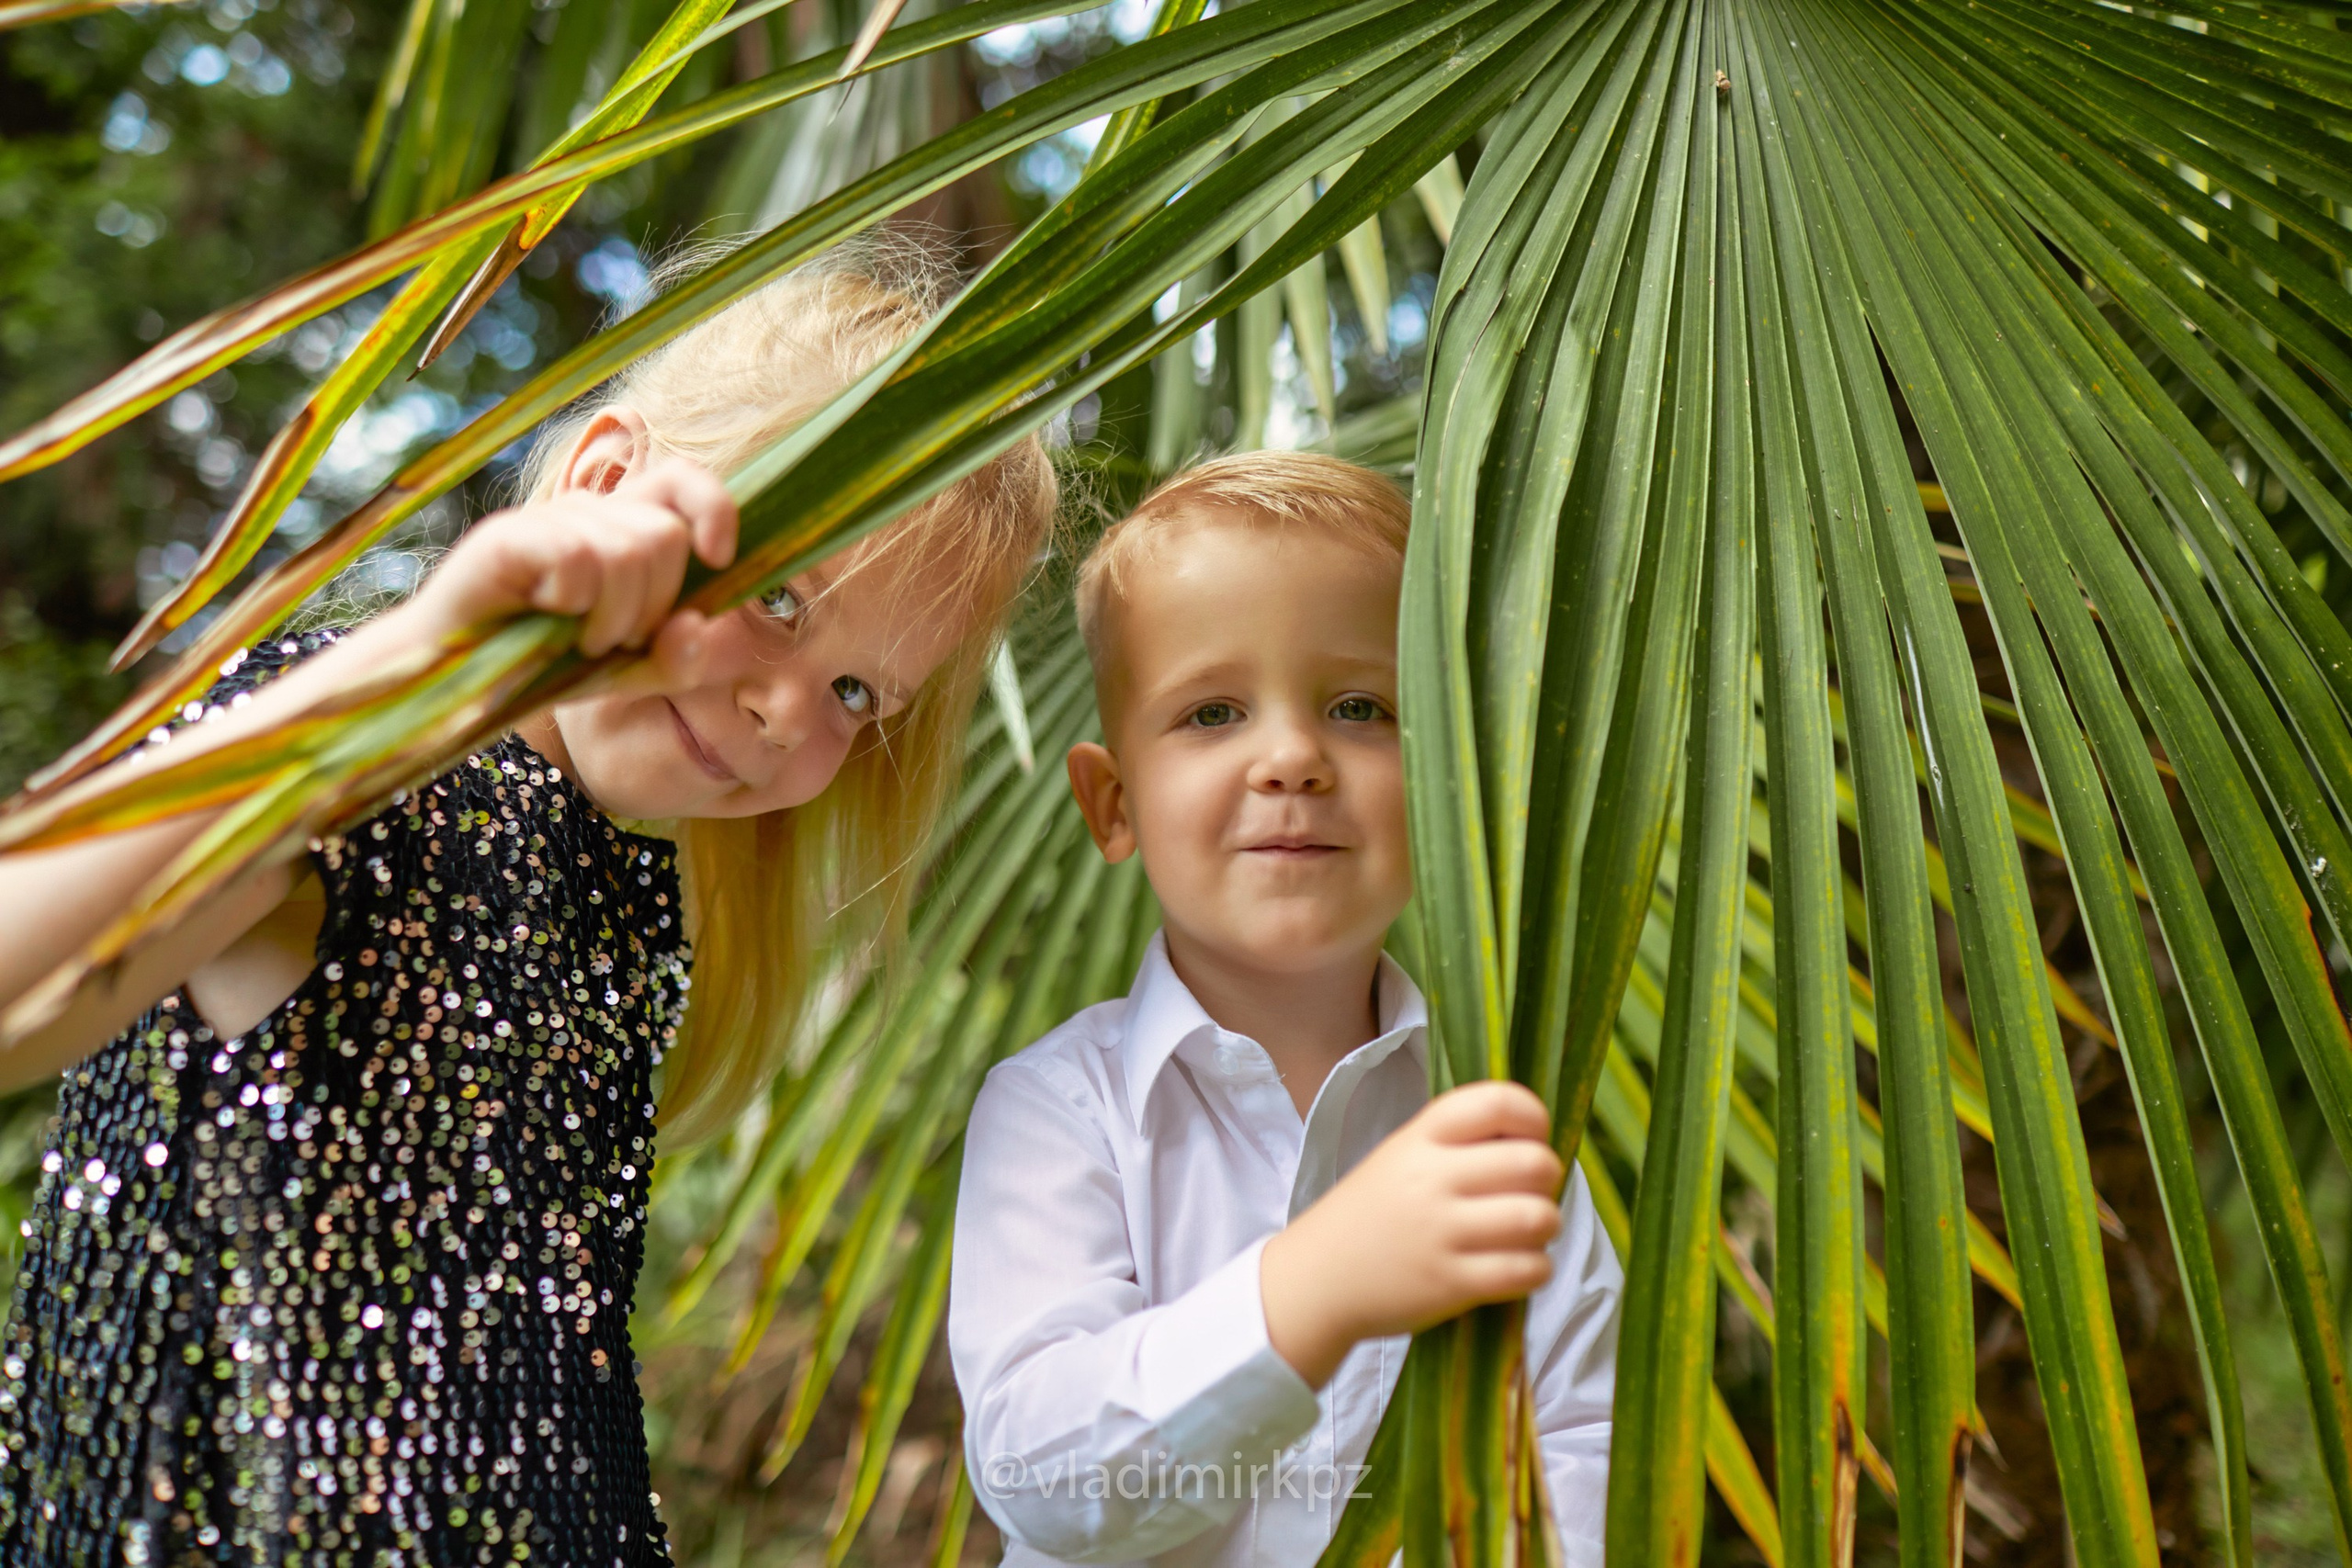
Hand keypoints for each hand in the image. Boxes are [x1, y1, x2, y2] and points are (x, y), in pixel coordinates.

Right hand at [408, 458, 738, 676]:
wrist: (461, 687)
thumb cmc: (548, 668)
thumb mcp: (630, 673)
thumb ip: (678, 660)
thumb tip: (698, 624)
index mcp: (623, 529)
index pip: (684, 480)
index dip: (714, 508)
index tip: (718, 559)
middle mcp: (588, 513)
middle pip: (666, 534)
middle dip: (653, 605)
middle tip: (610, 637)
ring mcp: (546, 520)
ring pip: (627, 551)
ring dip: (612, 618)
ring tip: (576, 637)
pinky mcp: (508, 536)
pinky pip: (578, 558)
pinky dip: (572, 604)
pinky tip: (543, 615)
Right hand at [1259, 1080, 1562, 1387]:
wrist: (1318, 1276)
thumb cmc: (1372, 1212)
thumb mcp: (1402, 1154)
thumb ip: (1459, 1142)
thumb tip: (1535, 1142)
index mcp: (1422, 1137)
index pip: (1498, 1102)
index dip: (1534, 1117)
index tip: (1531, 1137)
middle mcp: (1433, 1179)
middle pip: (1533, 1162)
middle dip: (1547, 1178)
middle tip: (1529, 1192)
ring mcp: (1442, 1233)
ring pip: (1538, 1218)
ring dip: (1546, 1225)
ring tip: (1528, 1232)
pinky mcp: (1451, 1284)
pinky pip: (1527, 1270)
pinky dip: (1536, 1269)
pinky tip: (1518, 1266)